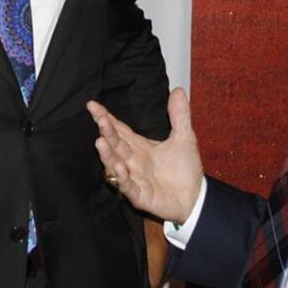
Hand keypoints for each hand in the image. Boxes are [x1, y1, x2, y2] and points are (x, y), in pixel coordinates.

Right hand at [86, 88, 203, 223]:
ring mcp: (134, 178)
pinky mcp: (140, 195)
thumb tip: (177, 90)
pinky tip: (120, 167)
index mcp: (140, 147)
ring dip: (108, 154)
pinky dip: (122, 178)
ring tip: (100, 141)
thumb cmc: (185, 169)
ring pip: (115, 165)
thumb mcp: (184, 138)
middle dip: (106, 132)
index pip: (120, 129)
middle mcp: (133, 161)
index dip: (106, 118)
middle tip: (100, 120)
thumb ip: (179, 116)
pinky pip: (128, 186)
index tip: (92, 105)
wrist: (195, 198)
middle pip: (116, 144)